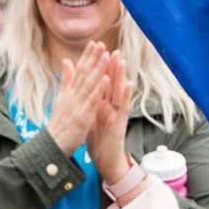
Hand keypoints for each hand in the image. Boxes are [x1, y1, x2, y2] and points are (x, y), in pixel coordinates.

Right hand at [47, 42, 110, 155]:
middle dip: (93, 58)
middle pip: (84, 74)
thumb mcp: (61, 99)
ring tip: (106, 55)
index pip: (79, 71)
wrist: (53, 146)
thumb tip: (66, 61)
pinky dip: (98, 89)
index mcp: (69, 92)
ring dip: (98, 69)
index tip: (95, 43)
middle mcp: (72, 96)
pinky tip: (106, 78)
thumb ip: (66, 80)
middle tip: (101, 43)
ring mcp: (76, 105)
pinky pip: (92, 100)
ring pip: (89, 84)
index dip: (87, 56)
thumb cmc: (59, 124)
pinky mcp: (82, 116)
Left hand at [86, 47, 133, 182]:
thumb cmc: (98, 138)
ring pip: (119, 91)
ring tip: (121, 60)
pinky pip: (123, 107)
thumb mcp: (88, 116)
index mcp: (101, 103)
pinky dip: (125, 95)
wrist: (104, 159)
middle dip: (112, 66)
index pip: (101, 82)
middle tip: (113, 49)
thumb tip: (80, 88)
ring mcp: (117, 113)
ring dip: (121, 75)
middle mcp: (111, 105)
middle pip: (112, 83)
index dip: (99, 67)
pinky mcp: (120, 123)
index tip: (98, 52)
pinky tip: (128, 84)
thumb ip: (86, 100)